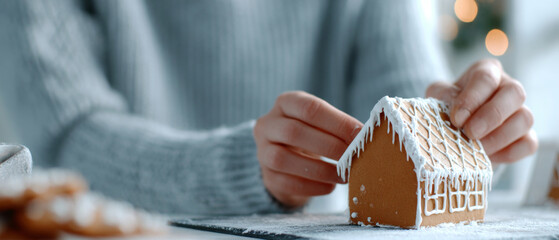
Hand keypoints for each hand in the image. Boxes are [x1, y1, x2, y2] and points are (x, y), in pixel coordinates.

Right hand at [254, 91, 361, 207]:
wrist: (289, 160)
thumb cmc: (312, 136)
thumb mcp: (322, 124)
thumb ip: (339, 127)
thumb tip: (367, 136)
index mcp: (286, 103)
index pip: (309, 108)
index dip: (337, 122)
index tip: (360, 135)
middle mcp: (268, 124)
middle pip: (294, 132)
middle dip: (329, 146)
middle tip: (354, 157)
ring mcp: (262, 151)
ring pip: (284, 159)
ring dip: (320, 169)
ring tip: (344, 175)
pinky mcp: (266, 176)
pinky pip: (286, 182)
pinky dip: (312, 186)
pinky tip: (330, 187)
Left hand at [426, 59, 537, 163]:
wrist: (453, 133)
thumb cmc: (445, 108)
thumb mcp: (437, 96)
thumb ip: (442, 96)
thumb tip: (455, 108)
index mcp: (486, 72)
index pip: (485, 78)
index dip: (472, 99)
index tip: (457, 119)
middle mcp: (507, 87)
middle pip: (515, 92)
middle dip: (492, 115)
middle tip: (470, 133)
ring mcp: (520, 111)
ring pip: (525, 119)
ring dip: (499, 137)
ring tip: (475, 149)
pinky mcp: (526, 136)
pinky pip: (528, 143)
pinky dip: (508, 153)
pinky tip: (488, 157)